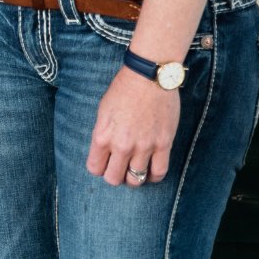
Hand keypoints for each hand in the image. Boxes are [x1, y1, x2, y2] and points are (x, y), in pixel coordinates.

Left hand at [87, 67, 180, 186]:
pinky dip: (153, 177)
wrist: (148, 78)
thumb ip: (103, 134)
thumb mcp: (103, 111)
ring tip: (134, 170)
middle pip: (114, 179)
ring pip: (136, 180)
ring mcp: (144, 147)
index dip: (98, 168)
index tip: (104, 164)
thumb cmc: (123, 90)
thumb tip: (104, 152)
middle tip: (119, 168)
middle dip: (115, 176)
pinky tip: (150, 171)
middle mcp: (122, 145)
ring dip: (134, 178)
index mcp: (102, 136)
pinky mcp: (163, 145)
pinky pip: (159, 173)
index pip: (95, 168)